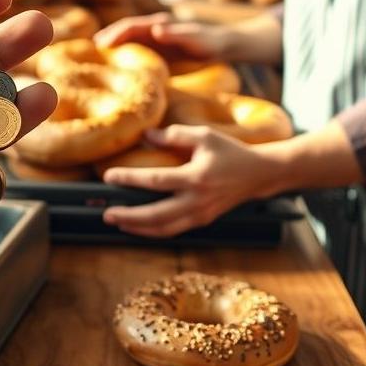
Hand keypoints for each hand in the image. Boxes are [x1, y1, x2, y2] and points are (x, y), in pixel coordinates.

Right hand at [94, 12, 230, 61]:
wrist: (222, 45)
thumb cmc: (209, 42)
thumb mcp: (195, 39)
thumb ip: (176, 34)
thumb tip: (155, 29)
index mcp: (159, 24)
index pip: (131, 26)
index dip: (115, 33)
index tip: (102, 44)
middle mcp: (154, 28)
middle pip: (125, 30)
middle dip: (109, 37)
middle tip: (91, 50)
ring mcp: (155, 38)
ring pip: (129, 39)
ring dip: (115, 45)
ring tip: (98, 58)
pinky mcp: (159, 48)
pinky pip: (138, 49)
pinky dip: (126, 54)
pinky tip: (119, 66)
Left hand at [100, 126, 276, 237]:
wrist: (258, 174)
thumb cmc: (230, 151)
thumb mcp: (203, 135)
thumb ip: (173, 135)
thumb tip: (145, 136)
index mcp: (196, 178)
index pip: (156, 181)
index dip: (130, 179)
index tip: (109, 176)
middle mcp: (197, 201)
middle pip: (156, 216)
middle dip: (129, 217)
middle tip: (106, 213)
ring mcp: (201, 215)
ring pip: (164, 229)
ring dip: (138, 229)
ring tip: (117, 222)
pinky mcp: (203, 221)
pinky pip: (173, 230)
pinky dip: (153, 231)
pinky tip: (138, 226)